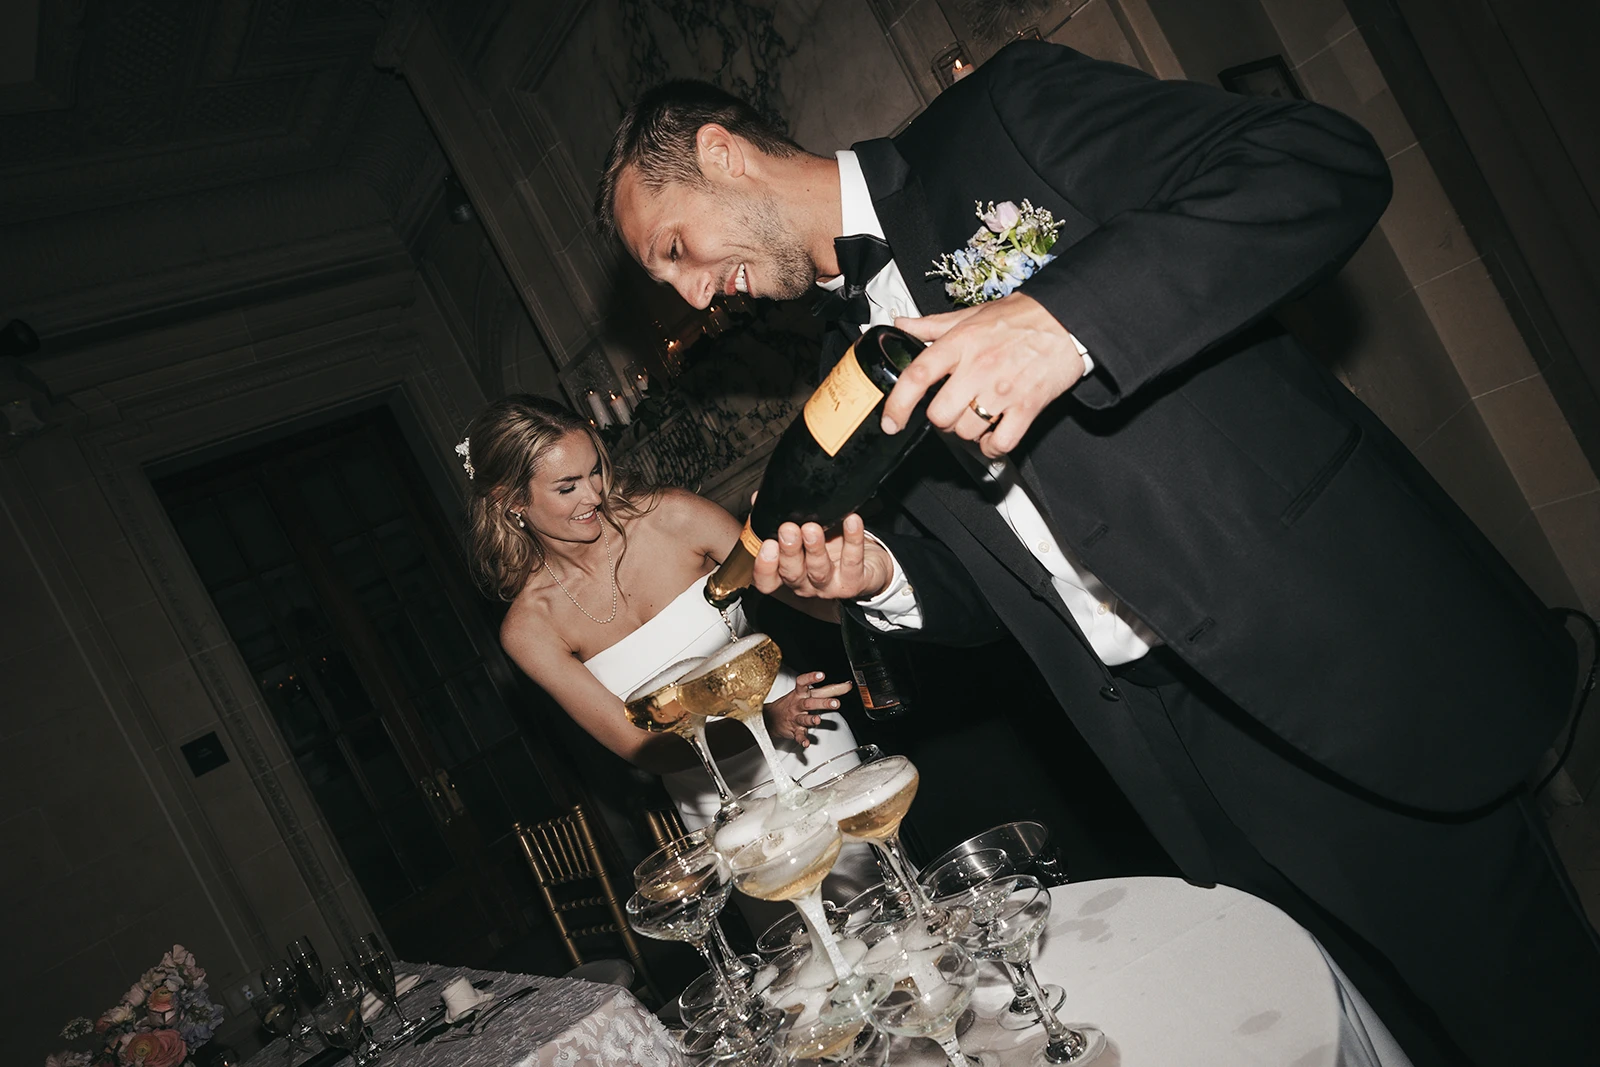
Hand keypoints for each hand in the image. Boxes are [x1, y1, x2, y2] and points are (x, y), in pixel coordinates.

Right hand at [752, 514, 893, 600]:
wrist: (868, 562)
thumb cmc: (831, 545)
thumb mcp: (803, 530)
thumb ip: (781, 517)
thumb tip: (760, 497)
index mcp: (788, 572)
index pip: (767, 581)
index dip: (764, 568)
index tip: (766, 544)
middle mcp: (805, 583)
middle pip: (791, 574)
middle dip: (789, 551)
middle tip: (788, 529)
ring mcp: (829, 585)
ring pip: (819, 571)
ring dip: (815, 549)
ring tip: (812, 528)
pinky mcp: (854, 582)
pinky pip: (853, 561)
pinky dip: (853, 539)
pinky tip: (851, 521)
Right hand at [764, 672, 851, 747]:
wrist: (771, 718)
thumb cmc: (794, 703)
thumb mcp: (808, 693)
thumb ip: (829, 689)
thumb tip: (848, 685)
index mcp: (801, 693)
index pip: (804, 683)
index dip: (812, 677)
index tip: (821, 675)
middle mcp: (798, 705)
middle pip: (809, 702)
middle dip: (823, 703)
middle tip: (836, 703)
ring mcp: (796, 718)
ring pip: (803, 719)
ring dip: (811, 719)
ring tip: (817, 720)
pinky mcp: (794, 731)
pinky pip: (798, 736)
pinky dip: (802, 740)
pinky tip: (806, 743)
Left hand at [883, 292, 1085, 458]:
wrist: (1069, 319)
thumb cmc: (1022, 317)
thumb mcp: (972, 315)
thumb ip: (933, 326)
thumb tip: (901, 326)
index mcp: (960, 343)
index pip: (917, 376)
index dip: (898, 403)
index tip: (891, 421)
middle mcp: (978, 367)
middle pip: (940, 415)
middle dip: (942, 418)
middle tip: (953, 408)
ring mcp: (1003, 390)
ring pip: (966, 432)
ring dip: (967, 431)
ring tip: (977, 415)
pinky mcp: (1028, 406)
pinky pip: (1000, 443)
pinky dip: (993, 446)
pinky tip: (994, 434)